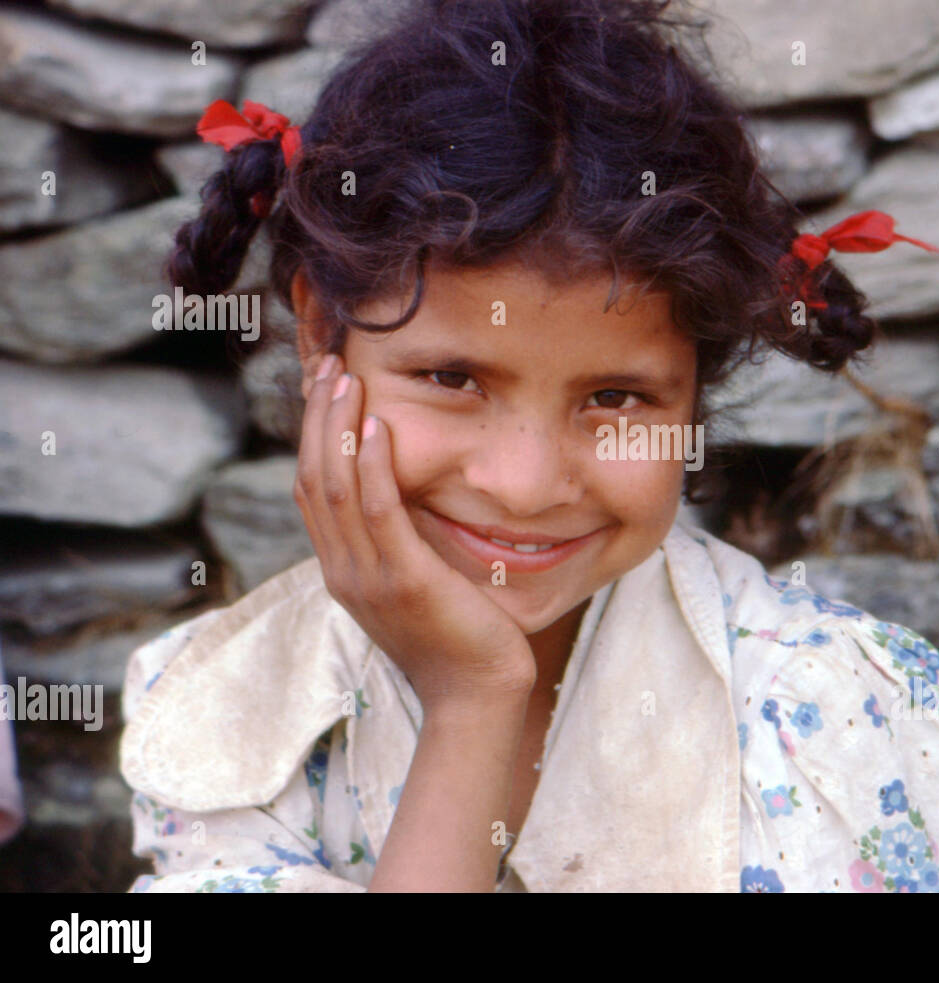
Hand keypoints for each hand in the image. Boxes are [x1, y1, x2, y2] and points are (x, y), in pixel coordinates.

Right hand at [294, 354, 535, 706]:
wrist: (475, 696)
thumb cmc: (457, 638)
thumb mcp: (414, 584)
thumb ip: (398, 543)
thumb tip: (405, 496)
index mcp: (342, 570)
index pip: (310, 490)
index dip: (312, 436)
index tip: (324, 389)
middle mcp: (343, 570)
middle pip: (312, 478)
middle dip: (317, 418)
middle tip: (327, 367)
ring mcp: (368, 576)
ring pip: (336, 487)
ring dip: (338, 427)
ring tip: (346, 379)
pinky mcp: (404, 579)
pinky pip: (378, 511)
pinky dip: (373, 465)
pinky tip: (377, 426)